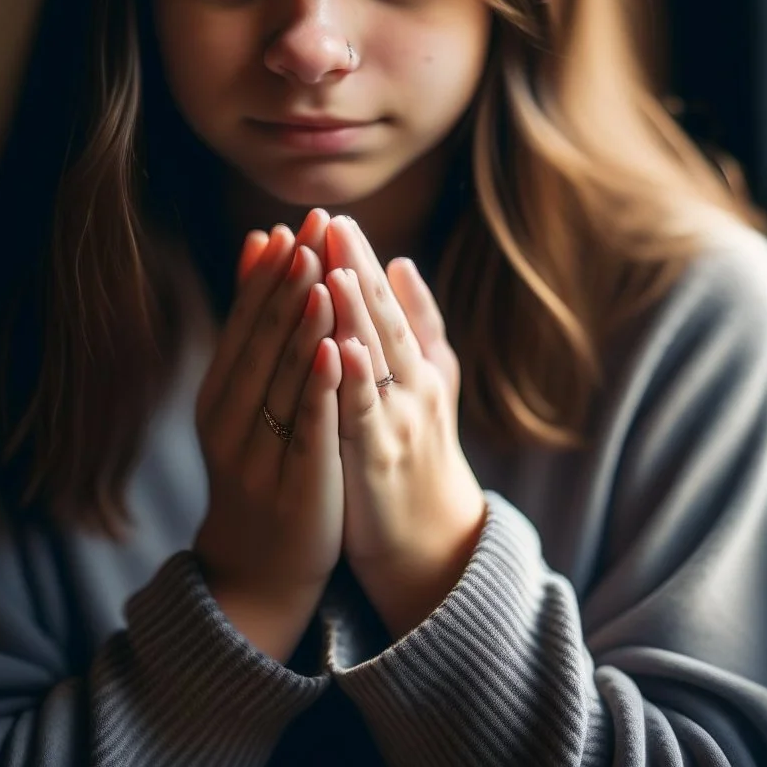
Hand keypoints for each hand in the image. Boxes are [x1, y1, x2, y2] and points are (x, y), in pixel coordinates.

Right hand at [193, 209, 343, 644]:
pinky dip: (320, 388)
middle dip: (288, 284)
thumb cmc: (260, 468)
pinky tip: (337, 351)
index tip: (292, 225)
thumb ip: (254, 325)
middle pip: (260, 342)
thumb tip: (259, 240)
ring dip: (302, 325)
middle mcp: (231, 420)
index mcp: (221, 395)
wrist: (256, 571)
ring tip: (321, 275)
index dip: (269, 274)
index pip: (245, 323)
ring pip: (283, 381)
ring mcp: (259, 455)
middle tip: (310, 231)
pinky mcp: (294, 486)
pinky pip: (308, 430)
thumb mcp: (247, 400)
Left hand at [324, 215, 487, 639]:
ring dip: (356, 314)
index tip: (338, 218)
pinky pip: (366, 414)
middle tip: (334, 223)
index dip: (363, 261)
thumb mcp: (427, 386)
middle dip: (357, 270)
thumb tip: (402, 263)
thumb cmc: (419, 457)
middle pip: (384, 319)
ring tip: (335, 269)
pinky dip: (357, 378)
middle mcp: (416, 387)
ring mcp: (401, 422)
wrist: (433, 547)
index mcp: (419, 367)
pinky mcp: (381, 460)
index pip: (388, 303)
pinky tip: (343, 347)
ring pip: (378, 359)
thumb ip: (418, 328)